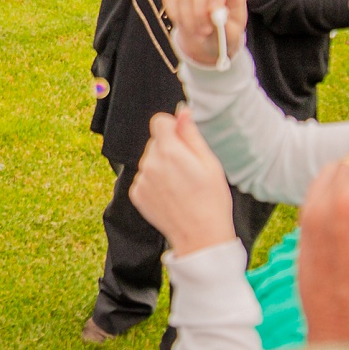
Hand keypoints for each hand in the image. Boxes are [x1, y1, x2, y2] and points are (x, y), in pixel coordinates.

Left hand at [136, 110, 236, 255]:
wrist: (200, 237)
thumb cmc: (211, 200)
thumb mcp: (210, 163)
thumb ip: (191, 134)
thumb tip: (182, 112)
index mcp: (169, 152)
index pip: (159, 121)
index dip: (173, 127)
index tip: (183, 140)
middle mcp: (150, 163)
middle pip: (155, 141)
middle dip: (169, 148)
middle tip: (188, 169)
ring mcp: (141, 180)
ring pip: (150, 160)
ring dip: (162, 166)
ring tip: (181, 185)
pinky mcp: (136, 194)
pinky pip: (145, 177)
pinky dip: (155, 182)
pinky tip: (171, 195)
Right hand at [162, 0, 248, 66]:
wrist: (211, 38)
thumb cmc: (226, 33)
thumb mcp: (233, 33)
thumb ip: (228, 25)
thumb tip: (217, 15)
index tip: (214, 14)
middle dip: (200, 13)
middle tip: (205, 32)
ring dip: (188, 19)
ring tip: (198, 33)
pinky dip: (175, 14)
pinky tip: (183, 25)